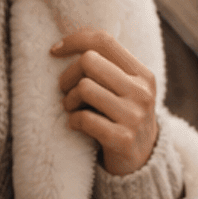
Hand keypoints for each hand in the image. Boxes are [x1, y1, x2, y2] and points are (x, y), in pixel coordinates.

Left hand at [54, 28, 159, 175]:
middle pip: (89, 61)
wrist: (143, 158)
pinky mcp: (122, 138)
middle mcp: (141, 91)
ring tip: (72, 109)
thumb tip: (69, 43)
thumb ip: (108, 67)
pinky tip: (76, 125)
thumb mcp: (127, 88)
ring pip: (84, 88)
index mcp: (142, 74)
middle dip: (68, 75)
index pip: (104, 41)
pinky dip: (73, 121)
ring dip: (68, 100)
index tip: (54, 50)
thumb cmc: (123, 116)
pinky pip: (83, 119)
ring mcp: (134, 115)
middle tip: (66, 90)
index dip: (74, 40)